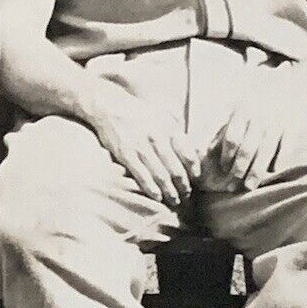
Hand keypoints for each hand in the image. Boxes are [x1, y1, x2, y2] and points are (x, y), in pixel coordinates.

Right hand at [83, 83, 198, 205]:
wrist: (111, 106)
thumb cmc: (140, 113)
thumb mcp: (164, 115)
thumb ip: (178, 133)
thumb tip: (193, 152)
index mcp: (170, 128)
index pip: (189, 155)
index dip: (194, 171)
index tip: (195, 180)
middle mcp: (158, 138)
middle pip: (176, 169)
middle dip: (183, 186)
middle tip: (186, 196)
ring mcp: (141, 147)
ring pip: (160, 175)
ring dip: (169, 192)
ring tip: (174, 201)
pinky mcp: (126, 154)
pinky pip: (141, 175)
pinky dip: (151, 188)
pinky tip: (157, 197)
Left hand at [209, 72, 306, 190]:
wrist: (294, 85)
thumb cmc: (258, 98)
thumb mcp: (237, 102)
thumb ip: (220, 121)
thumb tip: (202, 143)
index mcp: (243, 109)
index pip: (232, 138)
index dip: (227, 155)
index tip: (224, 168)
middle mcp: (260, 117)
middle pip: (247, 149)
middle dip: (239, 170)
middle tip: (233, 186)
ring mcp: (278, 122)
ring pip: (266, 153)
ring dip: (257, 172)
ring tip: (249, 186)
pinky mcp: (294, 127)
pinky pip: (286, 149)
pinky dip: (279, 161)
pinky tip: (272, 171)